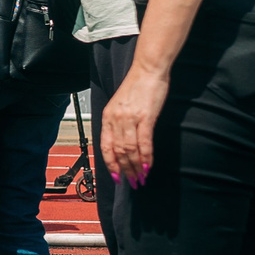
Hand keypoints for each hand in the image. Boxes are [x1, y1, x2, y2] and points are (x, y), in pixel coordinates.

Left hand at [102, 66, 167, 185]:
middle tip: (132, 183)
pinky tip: (148, 166)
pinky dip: (146, 156)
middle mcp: (116, 119)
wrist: (148, 71)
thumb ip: (119, 123)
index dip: (110, 164)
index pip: (105, 147)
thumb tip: (123, 144)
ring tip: (141, 178)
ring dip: (136, 167)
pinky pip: (144, 142)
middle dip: (125, 170)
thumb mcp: (121, 105)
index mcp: (108, 117)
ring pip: (130, 150)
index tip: (116, 177)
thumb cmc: (137, 87)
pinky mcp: (145, 117)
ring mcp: (130, 119)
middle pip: (118, 152)